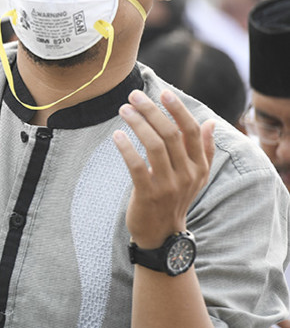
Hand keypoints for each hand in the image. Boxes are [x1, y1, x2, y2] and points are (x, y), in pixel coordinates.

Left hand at [114, 89, 214, 248]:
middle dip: (152, 111)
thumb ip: (204, 150)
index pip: (191, 131)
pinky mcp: (148, 194)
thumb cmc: (175, 198)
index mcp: (199, 166)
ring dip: (138, 124)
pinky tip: (117, 135)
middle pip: (171, 134)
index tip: (164, 93)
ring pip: (154, 146)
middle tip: (134, 96)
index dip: (178, 110)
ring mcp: (168, 185)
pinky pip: (137, 165)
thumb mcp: (195, 176)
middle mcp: (187, 174)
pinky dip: (127, 148)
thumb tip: (209, 122)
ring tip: (124, 110)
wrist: (162, 234)